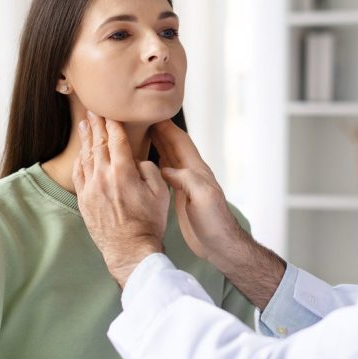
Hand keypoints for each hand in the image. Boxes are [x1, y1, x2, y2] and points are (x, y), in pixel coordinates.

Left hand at [72, 112, 169, 287]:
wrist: (130, 249)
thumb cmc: (149, 222)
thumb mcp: (159, 192)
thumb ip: (149, 169)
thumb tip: (137, 160)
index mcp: (124, 172)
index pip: (116, 139)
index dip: (113, 123)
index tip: (110, 112)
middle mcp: (104, 176)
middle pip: (98, 143)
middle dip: (96, 124)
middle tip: (93, 110)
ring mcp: (91, 188)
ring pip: (86, 156)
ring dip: (86, 138)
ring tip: (85, 124)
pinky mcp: (84, 200)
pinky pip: (79, 173)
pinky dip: (81, 159)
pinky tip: (82, 152)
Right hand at [151, 119, 285, 308]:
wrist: (220, 245)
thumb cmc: (215, 222)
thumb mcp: (203, 197)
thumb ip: (186, 179)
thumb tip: (165, 170)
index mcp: (197, 171)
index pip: (180, 142)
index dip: (166, 126)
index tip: (151, 113)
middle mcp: (191, 174)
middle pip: (172, 146)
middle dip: (157, 131)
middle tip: (138, 119)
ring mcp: (186, 185)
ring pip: (168, 158)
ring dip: (155, 145)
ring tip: (137, 134)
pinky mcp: (180, 196)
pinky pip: (164, 174)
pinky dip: (154, 164)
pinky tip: (144, 163)